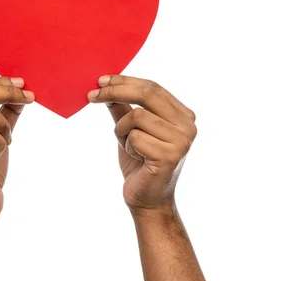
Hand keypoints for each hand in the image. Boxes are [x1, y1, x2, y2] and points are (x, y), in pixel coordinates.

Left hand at [88, 75, 196, 215]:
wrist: (147, 201)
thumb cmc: (140, 165)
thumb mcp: (131, 131)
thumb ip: (123, 108)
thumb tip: (107, 85)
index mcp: (183, 116)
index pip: (153, 87)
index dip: (125, 81)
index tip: (101, 80)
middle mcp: (188, 126)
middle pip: (147, 93)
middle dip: (115, 91)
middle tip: (92, 95)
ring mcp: (182, 141)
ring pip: (136, 115)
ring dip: (122, 131)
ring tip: (129, 147)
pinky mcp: (170, 155)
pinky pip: (135, 136)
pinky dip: (127, 146)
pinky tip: (137, 159)